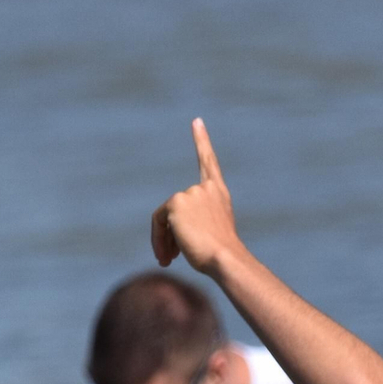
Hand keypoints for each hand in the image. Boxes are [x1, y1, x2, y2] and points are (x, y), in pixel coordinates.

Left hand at [151, 118, 242, 277]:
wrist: (225, 259)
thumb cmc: (222, 258)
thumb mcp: (211, 237)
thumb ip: (194, 227)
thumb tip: (171, 236)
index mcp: (219, 194)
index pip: (209, 163)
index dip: (202, 141)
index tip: (196, 121)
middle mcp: (205, 189)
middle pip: (177, 209)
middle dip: (170, 235)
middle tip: (169, 259)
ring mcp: (190, 193)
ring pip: (166, 217)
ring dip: (163, 241)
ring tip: (168, 261)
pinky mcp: (176, 202)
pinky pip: (158, 222)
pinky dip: (157, 239)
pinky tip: (166, 257)